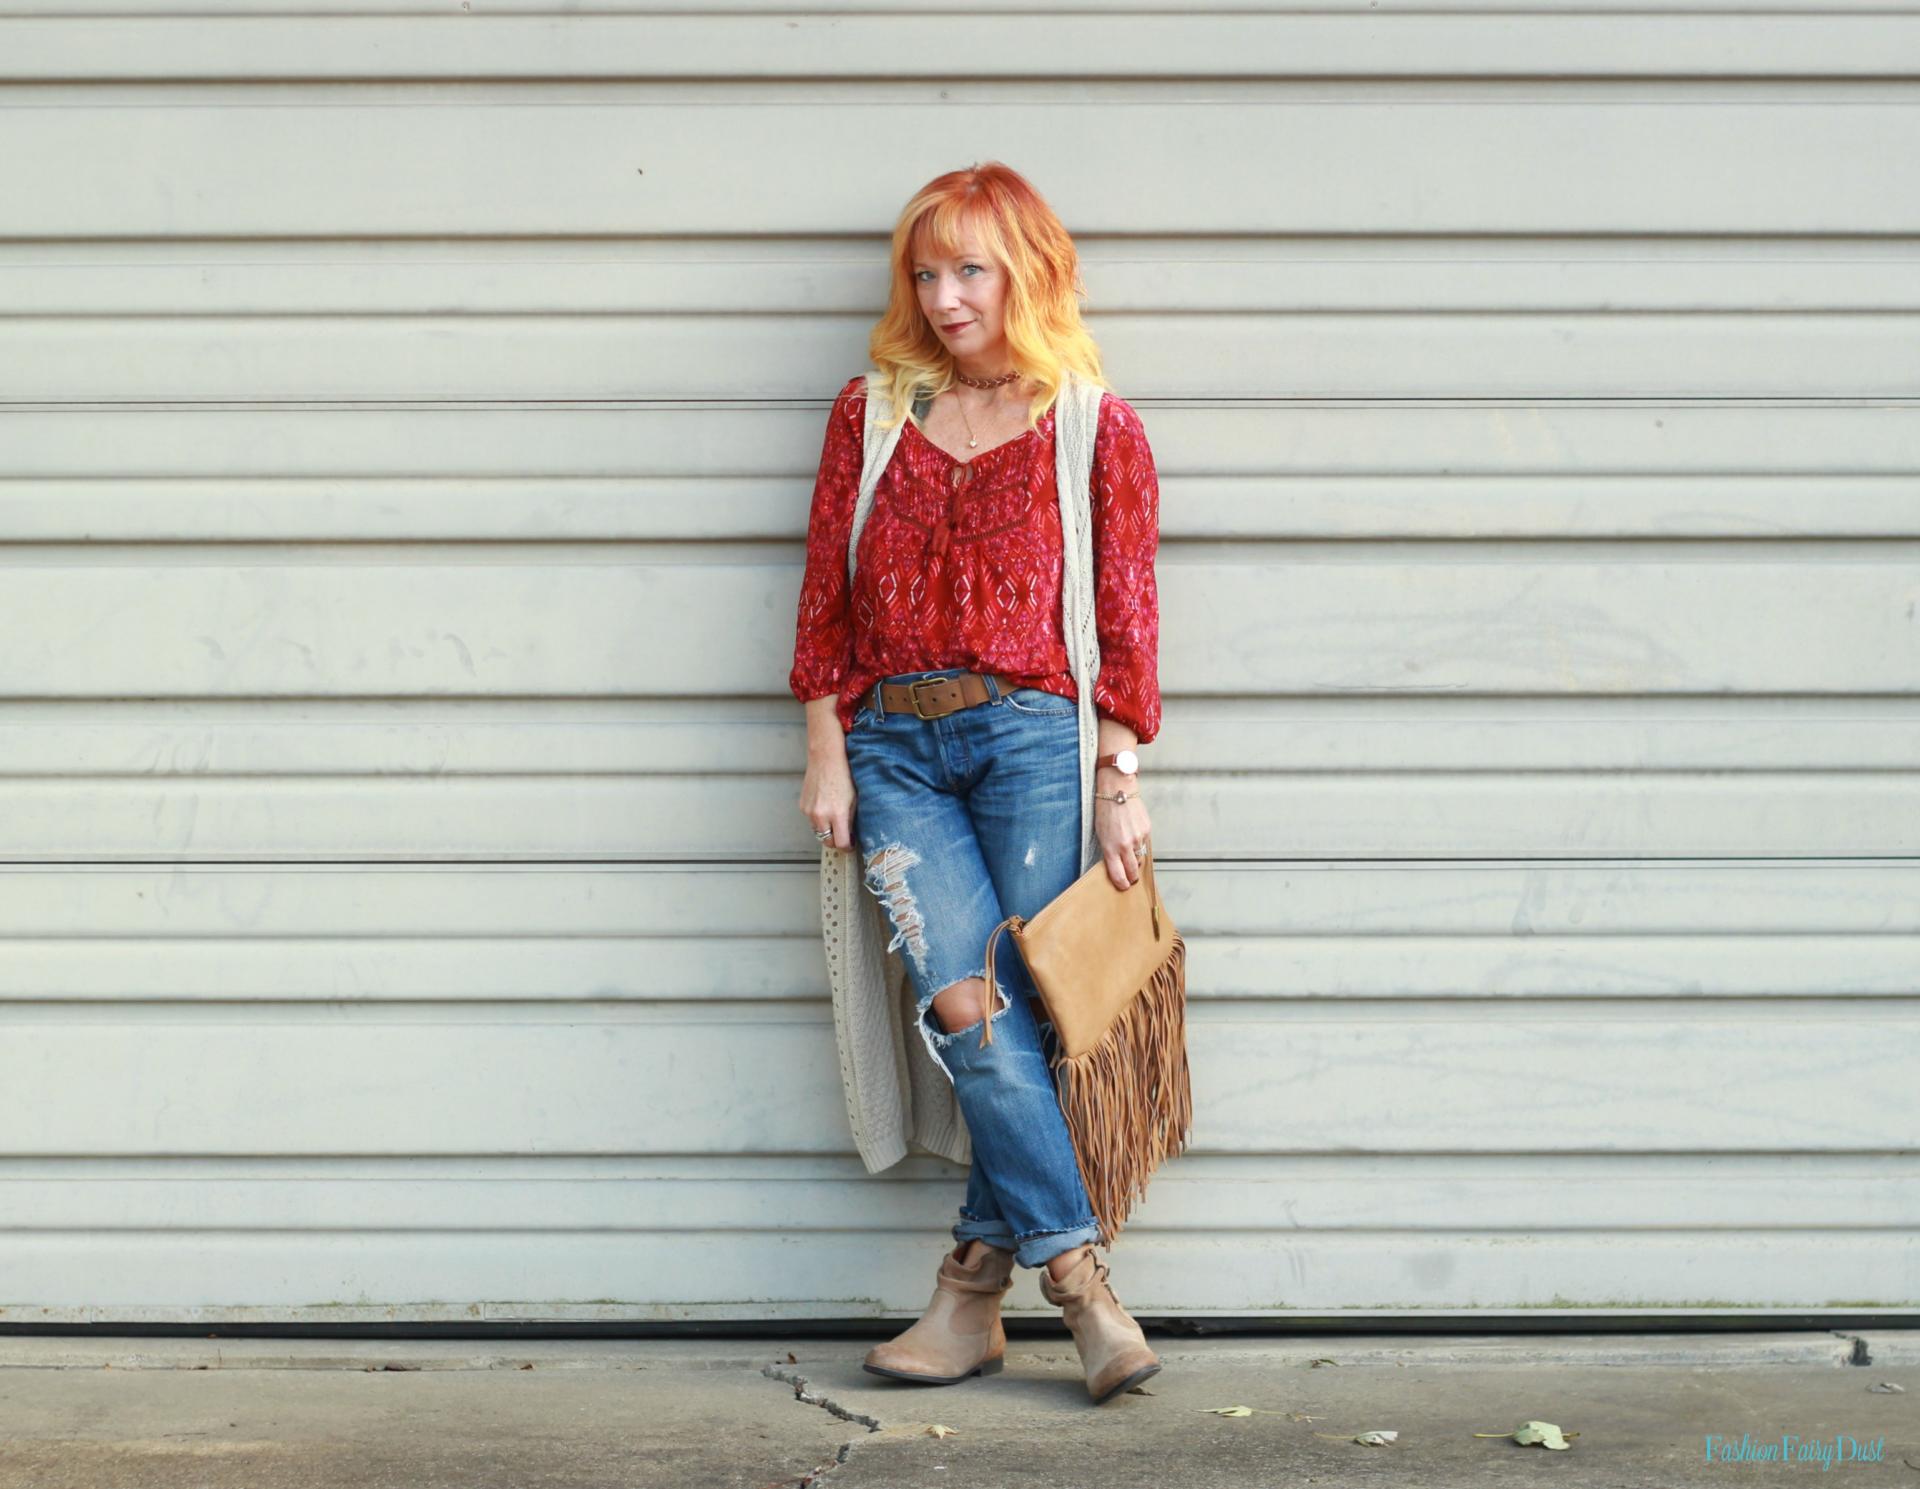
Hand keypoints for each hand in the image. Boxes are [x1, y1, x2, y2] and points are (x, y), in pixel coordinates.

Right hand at [800, 750, 857, 851]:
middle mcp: (821, 815)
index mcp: (837, 814)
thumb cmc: (843, 775)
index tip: (850, 844)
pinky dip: (818, 819)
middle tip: (843, 834)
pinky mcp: (802, 806)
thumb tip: (850, 835)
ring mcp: (809, 811)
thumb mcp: (854, 799)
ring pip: (818, 832)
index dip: (847, 847)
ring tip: (834, 817)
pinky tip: (825, 806)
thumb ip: (851, 820)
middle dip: (836, 840)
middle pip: (827, 842)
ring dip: (826, 830)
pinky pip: (811, 820)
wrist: (826, 758)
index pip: (841, 844)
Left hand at [1093, 769, 1150, 890]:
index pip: (1119, 875)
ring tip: (1129, 852)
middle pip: (1133, 871)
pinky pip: (1144, 845)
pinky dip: (1140, 844)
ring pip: (1140, 857)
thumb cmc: (1105, 811)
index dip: (1122, 884)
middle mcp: (1125, 845)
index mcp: (1111, 848)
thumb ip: (1109, 851)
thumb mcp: (1100, 834)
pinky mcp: (1147, 830)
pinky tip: (1133, 836)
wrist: (1117, 790)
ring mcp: (1138, 838)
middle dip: (1132, 877)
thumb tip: (1118, 864)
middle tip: (1131, 879)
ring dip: (1135, 858)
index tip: (1124, 887)